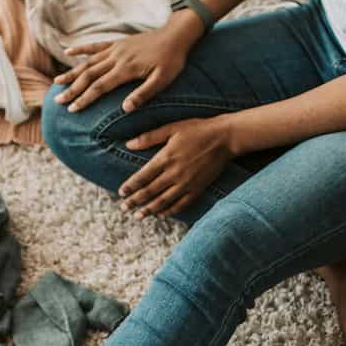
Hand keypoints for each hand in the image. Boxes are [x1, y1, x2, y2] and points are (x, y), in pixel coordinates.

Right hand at [53, 20, 199, 112]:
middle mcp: (116, 58)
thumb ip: (143, 94)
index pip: (100, 86)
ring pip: (88, 62)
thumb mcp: (163, 80)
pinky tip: (68, 53)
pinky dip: (81, 50)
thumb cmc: (171, 61)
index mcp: (126, 69)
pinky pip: (95, 46)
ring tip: (57, 82)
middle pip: (89, 75)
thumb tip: (125, 109)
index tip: (72, 109)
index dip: (84, 98)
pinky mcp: (117, 44)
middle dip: (72, 88)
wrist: (175, 36)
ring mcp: (115, 49)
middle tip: (58, 101)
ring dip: (71, 72)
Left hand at [119, 117, 234, 218]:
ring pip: (164, 201)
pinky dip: (170, 211)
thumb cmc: (198, 130)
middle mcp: (174, 173)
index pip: (142, 176)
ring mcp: (187, 183)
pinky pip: (181, 204)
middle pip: (150, 191)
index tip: (121, 193)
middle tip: (124, 209)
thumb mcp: (172, 128)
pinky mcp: (198, 189)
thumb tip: (128, 144)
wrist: (225, 138)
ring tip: (139, 216)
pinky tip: (161, 215)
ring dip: (149, 210)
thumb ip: (149, 137)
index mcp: (166, 157)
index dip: (130, 186)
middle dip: (135, 201)